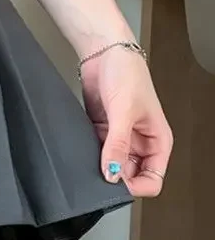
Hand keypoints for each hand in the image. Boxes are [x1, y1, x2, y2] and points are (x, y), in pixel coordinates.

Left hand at [80, 46, 172, 197]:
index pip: (152, 180)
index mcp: (157, 141)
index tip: (115, 184)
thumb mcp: (124, 112)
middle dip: (115, 177)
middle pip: (129, 175)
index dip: (135, 187)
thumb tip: (112, 174)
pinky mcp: (101, 129)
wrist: (104, 52)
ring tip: (89, 159)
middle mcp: (139, 142)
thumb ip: (117, 144)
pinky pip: (95, 151)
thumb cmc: (127, 73)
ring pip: (110, 164)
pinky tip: (81, 149)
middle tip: (98, 174)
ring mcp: (119, 137)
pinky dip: (89, 154)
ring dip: (100, 165)